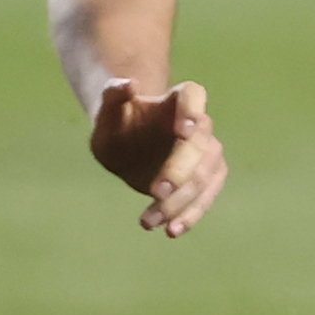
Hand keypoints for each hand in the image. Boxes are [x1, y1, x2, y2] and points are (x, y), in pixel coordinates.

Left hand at [90, 79, 225, 236]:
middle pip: (200, 146)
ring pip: (206, 176)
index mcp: (176, 100)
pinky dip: (190, 215)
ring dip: (183, 201)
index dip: (192, 111)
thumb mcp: (106, 112)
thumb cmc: (117, 124)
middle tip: (156, 192)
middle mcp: (198, 125)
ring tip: (152, 220)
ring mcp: (206, 152)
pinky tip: (170, 231)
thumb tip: (128, 83)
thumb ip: (113, 96)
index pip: (194, 95)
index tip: (184, 131)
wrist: (127, 146)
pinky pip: (207, 197)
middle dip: (181, 171)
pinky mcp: (207, 178)